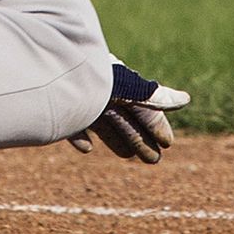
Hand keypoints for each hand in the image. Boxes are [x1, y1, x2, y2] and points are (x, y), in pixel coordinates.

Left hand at [69, 60, 189, 162]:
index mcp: (121, 84)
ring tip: (129, 156)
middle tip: (154, 160)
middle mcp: (102, 91)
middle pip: (126, 120)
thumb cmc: (92, 79)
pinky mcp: (60, 112)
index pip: (145, 107)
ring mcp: (81, 101)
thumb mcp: (126, 88)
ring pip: (104, 125)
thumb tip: (185, 100)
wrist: (49, 73)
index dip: (158, 126)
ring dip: (118, 140)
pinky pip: (72, 125)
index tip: (168, 143)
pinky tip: (87, 149)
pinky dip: (81, 137)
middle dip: (141, 139)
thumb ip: (154, 96)